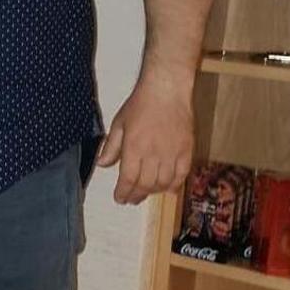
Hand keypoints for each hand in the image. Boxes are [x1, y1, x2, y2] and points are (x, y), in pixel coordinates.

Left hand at [97, 73, 193, 204]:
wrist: (167, 90)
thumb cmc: (141, 104)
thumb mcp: (119, 123)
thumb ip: (111, 146)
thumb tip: (102, 164)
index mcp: (134, 148)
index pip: (127, 179)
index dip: (123, 192)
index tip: (119, 198)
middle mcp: (153, 154)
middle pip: (145, 185)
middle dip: (136, 195)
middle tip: (131, 199)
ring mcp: (172, 153)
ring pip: (163, 183)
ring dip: (154, 192)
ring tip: (147, 193)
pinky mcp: (187, 150)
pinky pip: (181, 175)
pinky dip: (175, 185)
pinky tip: (168, 189)